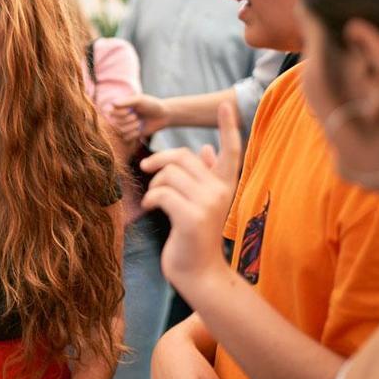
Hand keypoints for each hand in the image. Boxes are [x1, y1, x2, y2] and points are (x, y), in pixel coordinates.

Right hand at [115, 94, 169, 136]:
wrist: (162, 115)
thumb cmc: (151, 105)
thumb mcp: (139, 100)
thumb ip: (126, 101)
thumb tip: (113, 104)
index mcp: (119, 106)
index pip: (111, 112)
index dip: (121, 113)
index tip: (131, 109)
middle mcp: (118, 116)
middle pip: (116, 122)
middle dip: (129, 120)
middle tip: (137, 115)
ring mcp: (123, 126)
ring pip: (121, 130)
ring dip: (133, 126)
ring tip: (139, 122)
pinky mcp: (129, 135)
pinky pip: (126, 138)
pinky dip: (134, 134)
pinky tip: (140, 129)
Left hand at [140, 103, 241, 290]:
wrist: (199, 273)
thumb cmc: (195, 237)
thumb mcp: (203, 203)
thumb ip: (207, 175)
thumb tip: (208, 148)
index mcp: (225, 185)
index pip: (231, 150)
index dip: (228, 126)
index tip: (226, 104)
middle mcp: (221, 191)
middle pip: (182, 156)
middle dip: (159, 161)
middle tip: (146, 170)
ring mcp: (208, 204)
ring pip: (169, 174)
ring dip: (153, 184)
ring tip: (153, 198)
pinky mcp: (192, 217)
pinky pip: (162, 193)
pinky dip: (150, 198)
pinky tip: (151, 208)